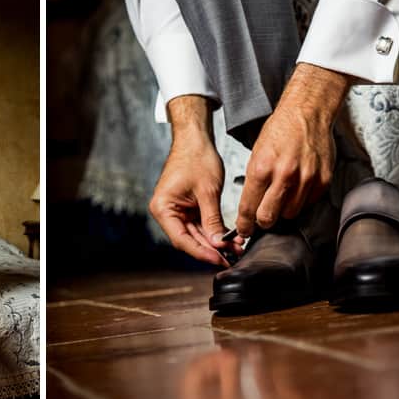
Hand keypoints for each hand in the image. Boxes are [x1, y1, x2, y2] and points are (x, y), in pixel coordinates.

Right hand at [150, 96, 243, 266]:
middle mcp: (166, 212)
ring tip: (235, 248)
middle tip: (232, 257)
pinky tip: (229, 238)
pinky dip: (214, 231)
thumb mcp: (208, 192)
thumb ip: (212, 220)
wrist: (195, 139)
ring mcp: (176, 211)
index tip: (219, 259)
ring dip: (215, 242)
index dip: (202, 252)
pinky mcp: (186, 208)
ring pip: (196, 234)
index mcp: (163, 208)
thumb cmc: (196, 157)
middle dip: (211, 249)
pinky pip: (200, 225)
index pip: (182, 239)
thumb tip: (219, 244)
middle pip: (188, 239)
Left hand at [235, 63, 350, 236]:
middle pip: (269, 218)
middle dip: (263, 221)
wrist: (307, 112)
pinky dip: (301, 200)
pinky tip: (297, 186)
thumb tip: (250, 207)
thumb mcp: (256, 154)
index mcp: (262, 168)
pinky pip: (309, 203)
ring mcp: (306, 178)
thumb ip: (254, 182)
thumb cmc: (280, 131)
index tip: (244, 230)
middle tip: (262, 217)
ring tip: (282, 194)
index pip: (249, 208)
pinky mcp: (323, 179)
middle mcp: (285, 175)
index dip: (244, 224)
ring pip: (290, 214)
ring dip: (284, 210)